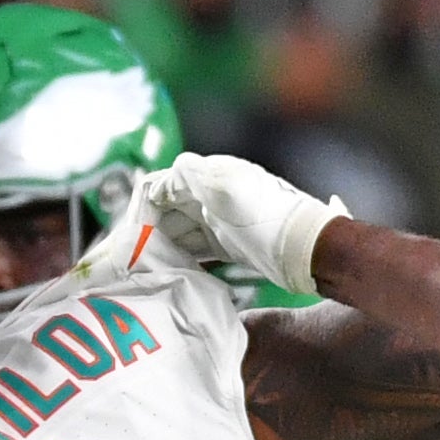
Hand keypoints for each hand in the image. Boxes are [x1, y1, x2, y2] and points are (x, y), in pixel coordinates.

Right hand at [140, 153, 348, 297]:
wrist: (309, 250)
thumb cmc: (269, 220)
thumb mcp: (229, 191)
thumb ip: (195, 176)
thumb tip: (170, 168)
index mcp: (209, 177)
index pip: (160, 186)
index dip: (140, 208)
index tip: (130, 237)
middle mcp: (212, 195)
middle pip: (166, 209)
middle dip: (146, 230)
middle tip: (131, 258)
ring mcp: (220, 220)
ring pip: (179, 230)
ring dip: (161, 245)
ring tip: (145, 267)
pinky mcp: (229, 244)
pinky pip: (195, 247)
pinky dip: (180, 256)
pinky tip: (171, 271)